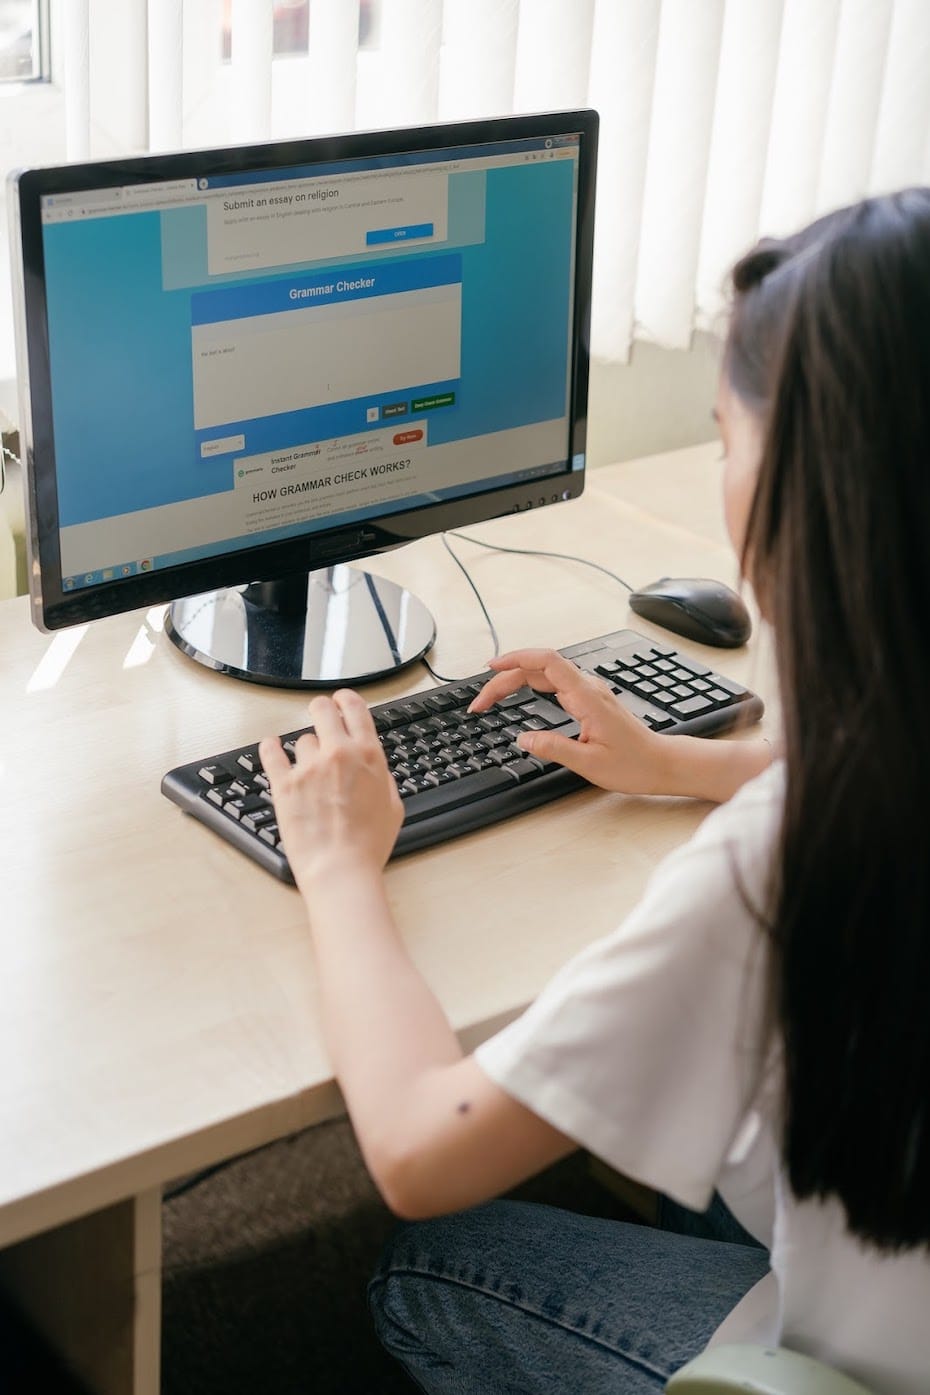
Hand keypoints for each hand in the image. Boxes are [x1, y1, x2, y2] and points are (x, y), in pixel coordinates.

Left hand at [259, 689, 403, 890]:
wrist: (340, 870)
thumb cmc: (368, 846)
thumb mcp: (393, 807)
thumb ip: (383, 778)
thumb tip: (374, 767)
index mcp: (369, 756)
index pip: (355, 708)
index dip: (346, 699)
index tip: (341, 701)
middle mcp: (338, 754)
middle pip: (323, 709)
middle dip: (321, 710)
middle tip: (319, 717)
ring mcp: (309, 768)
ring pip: (302, 739)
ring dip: (306, 750)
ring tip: (308, 768)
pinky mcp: (284, 784)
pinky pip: (271, 753)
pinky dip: (270, 748)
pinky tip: (271, 747)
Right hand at [470, 648, 671, 795]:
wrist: (661, 764)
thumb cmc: (633, 764)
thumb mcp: (590, 763)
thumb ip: (553, 748)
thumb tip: (522, 738)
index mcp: (587, 697)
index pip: (546, 662)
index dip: (515, 659)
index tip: (490, 667)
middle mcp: (587, 688)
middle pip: (538, 668)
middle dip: (505, 679)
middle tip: (480, 703)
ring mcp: (588, 692)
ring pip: (544, 674)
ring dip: (515, 681)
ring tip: (490, 698)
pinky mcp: (588, 700)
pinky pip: (553, 682)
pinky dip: (529, 684)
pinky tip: (518, 694)